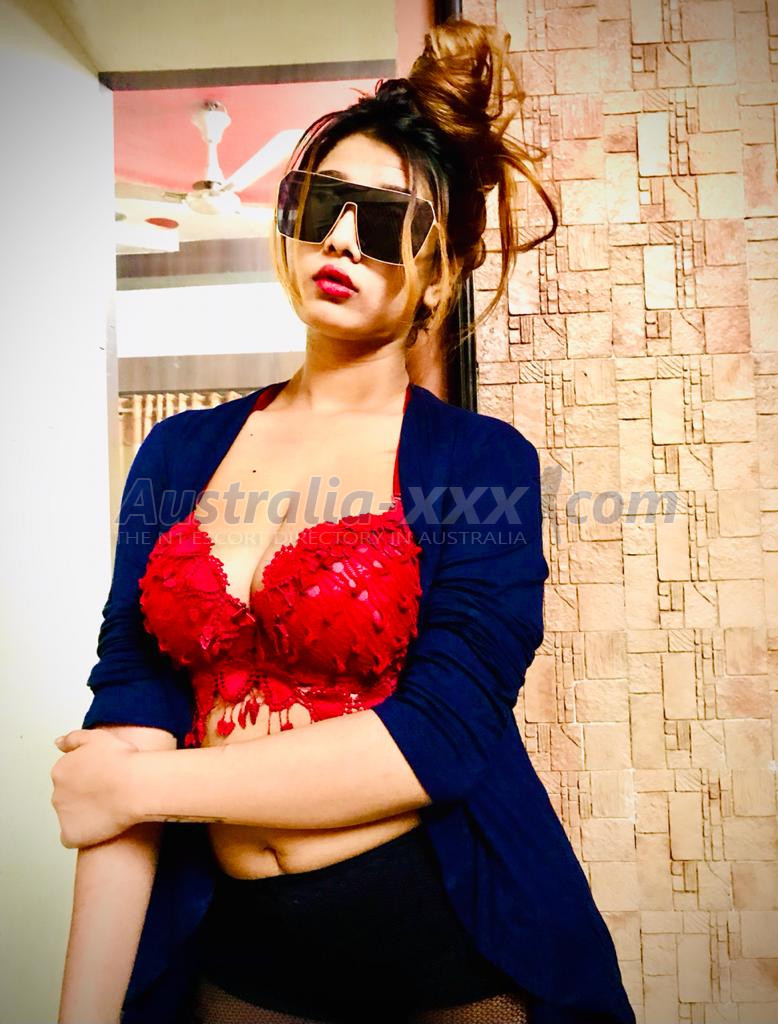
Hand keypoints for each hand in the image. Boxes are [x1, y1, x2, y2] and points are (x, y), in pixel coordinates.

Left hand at [51, 730, 140, 848]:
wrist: (136, 786)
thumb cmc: (122, 761)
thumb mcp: (97, 737)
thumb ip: (73, 739)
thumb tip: (58, 743)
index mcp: (60, 771)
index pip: (66, 777)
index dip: (87, 778)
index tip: (103, 778)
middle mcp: (57, 794)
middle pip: (67, 797)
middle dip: (83, 796)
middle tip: (107, 793)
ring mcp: (63, 816)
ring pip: (71, 817)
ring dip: (85, 814)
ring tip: (109, 809)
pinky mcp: (72, 835)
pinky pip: (74, 837)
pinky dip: (85, 834)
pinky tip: (102, 826)